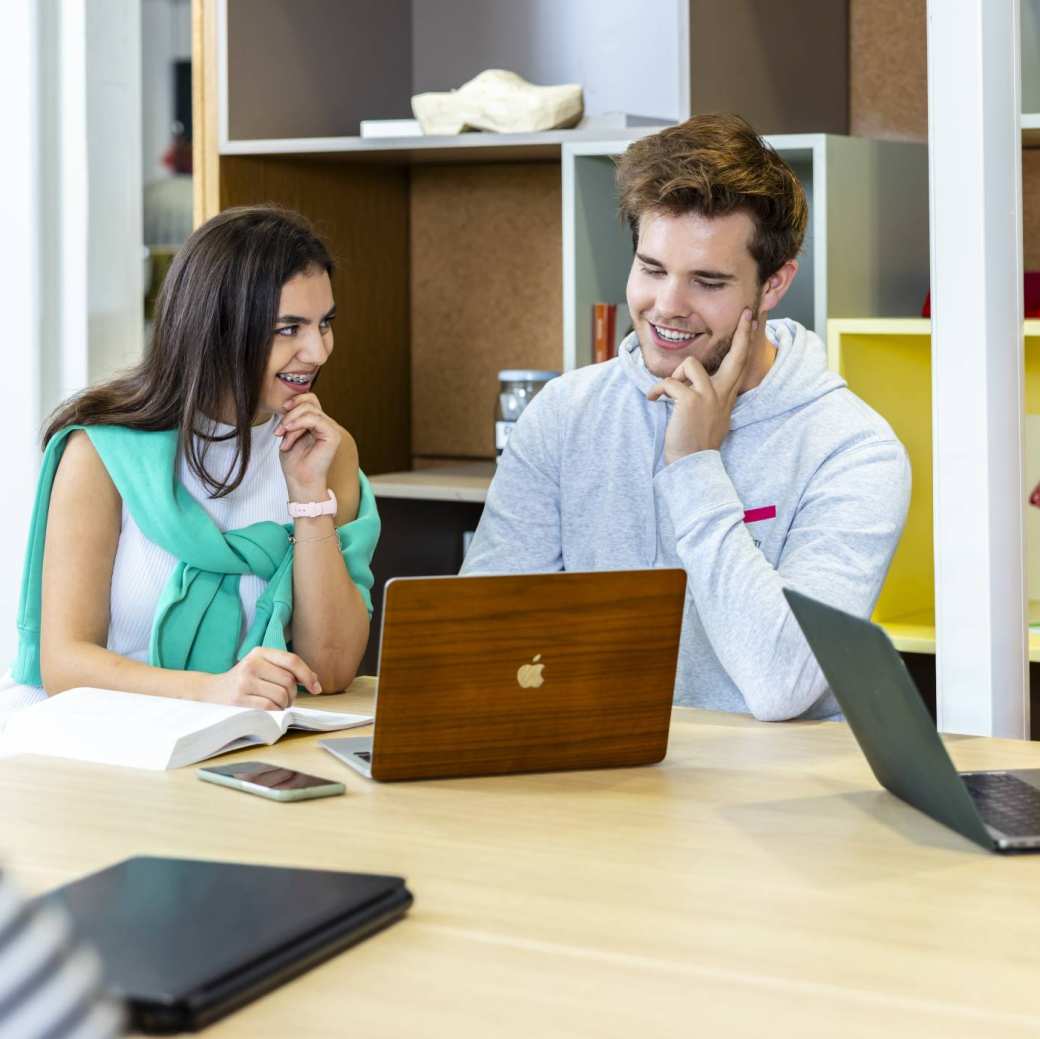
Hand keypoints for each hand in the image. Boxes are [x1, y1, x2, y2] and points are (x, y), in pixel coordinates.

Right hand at [197, 647, 321, 710]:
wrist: (209, 692)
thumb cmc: (243, 681)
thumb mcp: (262, 667)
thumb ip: (286, 670)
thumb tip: (315, 680)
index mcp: (260, 652)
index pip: (292, 660)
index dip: (308, 675)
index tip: (316, 688)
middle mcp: (252, 664)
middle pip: (289, 681)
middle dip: (292, 694)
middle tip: (284, 699)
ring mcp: (244, 681)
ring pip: (281, 695)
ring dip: (284, 705)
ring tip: (275, 705)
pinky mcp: (239, 699)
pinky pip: (270, 707)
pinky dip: (275, 712)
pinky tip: (269, 711)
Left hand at [274, 393, 343, 499]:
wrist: (300, 481)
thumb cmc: (294, 463)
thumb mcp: (289, 433)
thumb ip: (292, 418)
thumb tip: (288, 404)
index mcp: (317, 423)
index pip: (309, 399)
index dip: (294, 401)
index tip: (281, 412)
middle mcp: (326, 424)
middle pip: (309, 401)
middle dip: (289, 413)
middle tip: (279, 430)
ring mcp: (331, 429)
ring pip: (309, 409)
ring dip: (291, 421)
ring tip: (283, 436)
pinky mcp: (333, 435)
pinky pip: (314, 418)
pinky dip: (298, 423)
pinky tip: (289, 431)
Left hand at [647, 309, 755, 464]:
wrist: (691, 462)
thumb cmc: (695, 440)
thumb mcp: (711, 415)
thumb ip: (709, 396)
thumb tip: (694, 382)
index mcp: (727, 396)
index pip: (740, 364)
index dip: (745, 341)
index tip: (752, 320)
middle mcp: (722, 394)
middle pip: (737, 355)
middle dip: (741, 332)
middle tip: (744, 313)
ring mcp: (708, 396)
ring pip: (690, 364)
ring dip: (675, 375)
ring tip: (668, 392)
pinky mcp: (691, 400)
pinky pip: (669, 382)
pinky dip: (657, 390)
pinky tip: (654, 400)